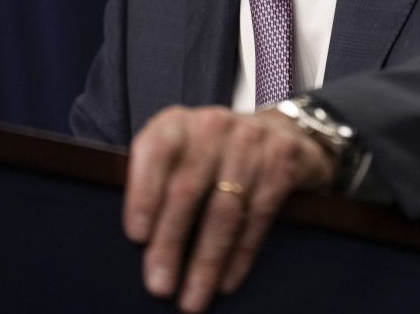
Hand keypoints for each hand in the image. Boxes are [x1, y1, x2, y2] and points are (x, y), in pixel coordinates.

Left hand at [123, 105, 335, 311]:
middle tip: (159, 285)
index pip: (157, 151)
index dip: (145, 193)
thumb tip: (138, 242)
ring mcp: (252, 141)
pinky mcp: (282, 162)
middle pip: (188, 189)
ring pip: (224, 210)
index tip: (137, 237)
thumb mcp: (180, 153)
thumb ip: (157, 181)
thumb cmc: (213, 154)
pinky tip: (227, 281)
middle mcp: (214, 125)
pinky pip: (258, 216)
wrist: (280, 133)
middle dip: (171, 243)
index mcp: (177, 123)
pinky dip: (241, 255)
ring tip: (193, 297)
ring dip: (207, 260)